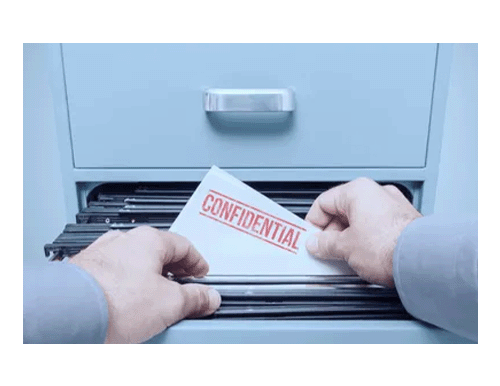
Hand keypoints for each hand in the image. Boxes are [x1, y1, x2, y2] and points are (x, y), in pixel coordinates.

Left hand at [69, 226, 220, 343]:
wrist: (68, 315)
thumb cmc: (113, 301)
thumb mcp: (169, 303)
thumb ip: (195, 298)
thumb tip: (208, 298)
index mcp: (149, 240)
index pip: (184, 246)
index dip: (198, 263)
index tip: (202, 276)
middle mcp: (123, 241)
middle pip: (158, 255)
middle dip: (173, 275)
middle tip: (182, 294)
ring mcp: (101, 256)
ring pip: (134, 266)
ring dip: (148, 282)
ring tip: (153, 307)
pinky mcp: (84, 274)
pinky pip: (114, 278)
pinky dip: (125, 290)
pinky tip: (127, 309)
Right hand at [305, 178, 421, 286]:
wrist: (423, 260)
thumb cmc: (389, 245)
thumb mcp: (345, 247)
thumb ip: (325, 244)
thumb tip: (317, 243)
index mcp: (358, 190)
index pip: (323, 202)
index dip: (313, 223)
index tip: (310, 238)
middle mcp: (377, 193)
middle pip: (342, 211)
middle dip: (332, 233)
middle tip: (326, 250)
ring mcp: (394, 206)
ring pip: (361, 220)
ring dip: (350, 238)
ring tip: (346, 257)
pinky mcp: (405, 222)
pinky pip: (377, 228)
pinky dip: (368, 240)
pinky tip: (365, 257)